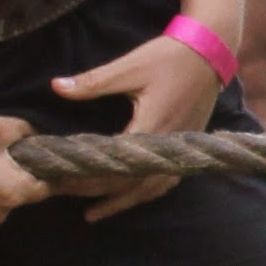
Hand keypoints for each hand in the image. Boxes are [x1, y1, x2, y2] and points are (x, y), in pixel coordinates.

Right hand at [0, 112, 45, 227]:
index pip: (51, 184)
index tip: (45, 149)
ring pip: (2, 194)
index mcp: (16, 192)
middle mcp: (3, 212)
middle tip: (5, 145)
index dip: (51, 166)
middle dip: (21, 168)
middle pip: (25, 189)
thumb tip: (35, 135)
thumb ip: (22, 130)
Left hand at [44, 33, 229, 218]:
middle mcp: (167, 147)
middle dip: (93, 190)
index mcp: (150, 128)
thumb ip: (92, 82)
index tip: (58, 178)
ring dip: (120, 202)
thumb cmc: (168, 57)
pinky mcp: (185, 148)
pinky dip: (145, 194)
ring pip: (148, 189)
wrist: (209, 52)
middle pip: (127, 183)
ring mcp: (179, 150)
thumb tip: (56, 86)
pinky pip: (165, 182)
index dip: (83, 175)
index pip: (112, 164)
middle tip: (62, 193)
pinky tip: (131, 198)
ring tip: (93, 213)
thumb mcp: (128, 67)